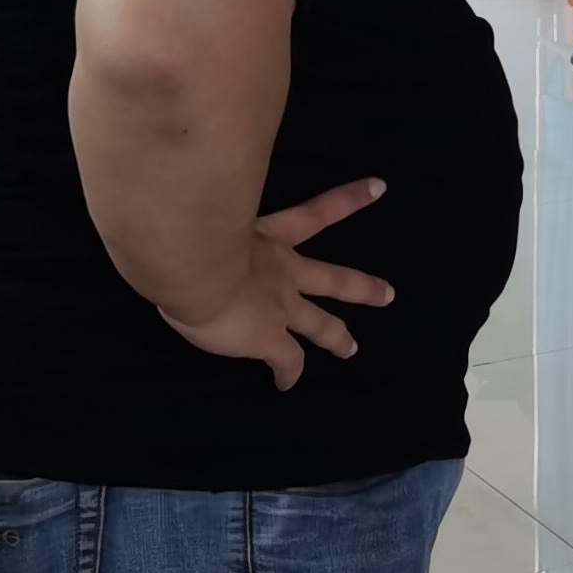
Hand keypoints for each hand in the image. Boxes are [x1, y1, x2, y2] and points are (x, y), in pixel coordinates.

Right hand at [151, 177, 395, 390]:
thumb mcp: (207, 212)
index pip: (315, 213)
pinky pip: (286, 360)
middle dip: (361, 288)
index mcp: (269, 236)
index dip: (347, 201)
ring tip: (352, 349)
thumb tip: (184, 207)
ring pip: (319, 323)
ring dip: (338, 337)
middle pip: (332, 279)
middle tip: (389, 295)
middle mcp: (282, 271)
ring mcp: (280, 306)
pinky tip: (287, 384)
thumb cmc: (193, 231)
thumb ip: (208, 212)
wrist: (194, 265)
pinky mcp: (268, 338)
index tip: (379, 188)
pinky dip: (288, 373)